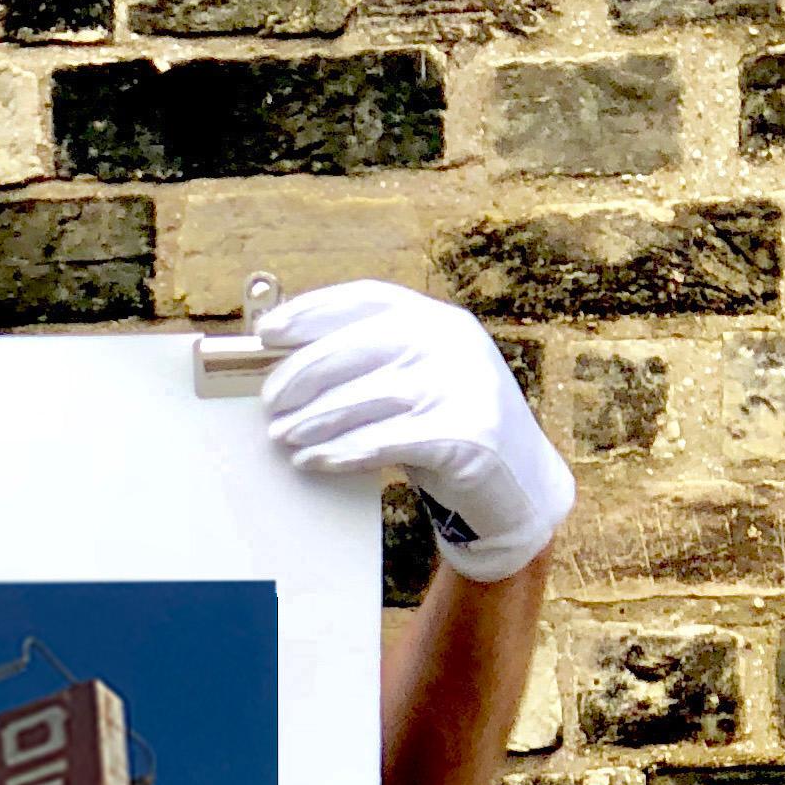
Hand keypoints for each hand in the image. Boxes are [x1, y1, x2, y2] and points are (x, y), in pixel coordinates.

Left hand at [257, 279, 574, 583]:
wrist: (519, 484)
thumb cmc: (449, 431)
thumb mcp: (419, 382)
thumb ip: (373, 365)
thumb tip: (286, 367)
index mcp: (437, 320)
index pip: (365, 299)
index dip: (311, 312)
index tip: (266, 332)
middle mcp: (452, 342)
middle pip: (358, 345)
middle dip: (304, 374)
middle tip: (270, 403)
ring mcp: (462, 385)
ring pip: (367, 396)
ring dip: (315, 419)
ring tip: (283, 438)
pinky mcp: (466, 434)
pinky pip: (388, 440)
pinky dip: (344, 451)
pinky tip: (315, 461)